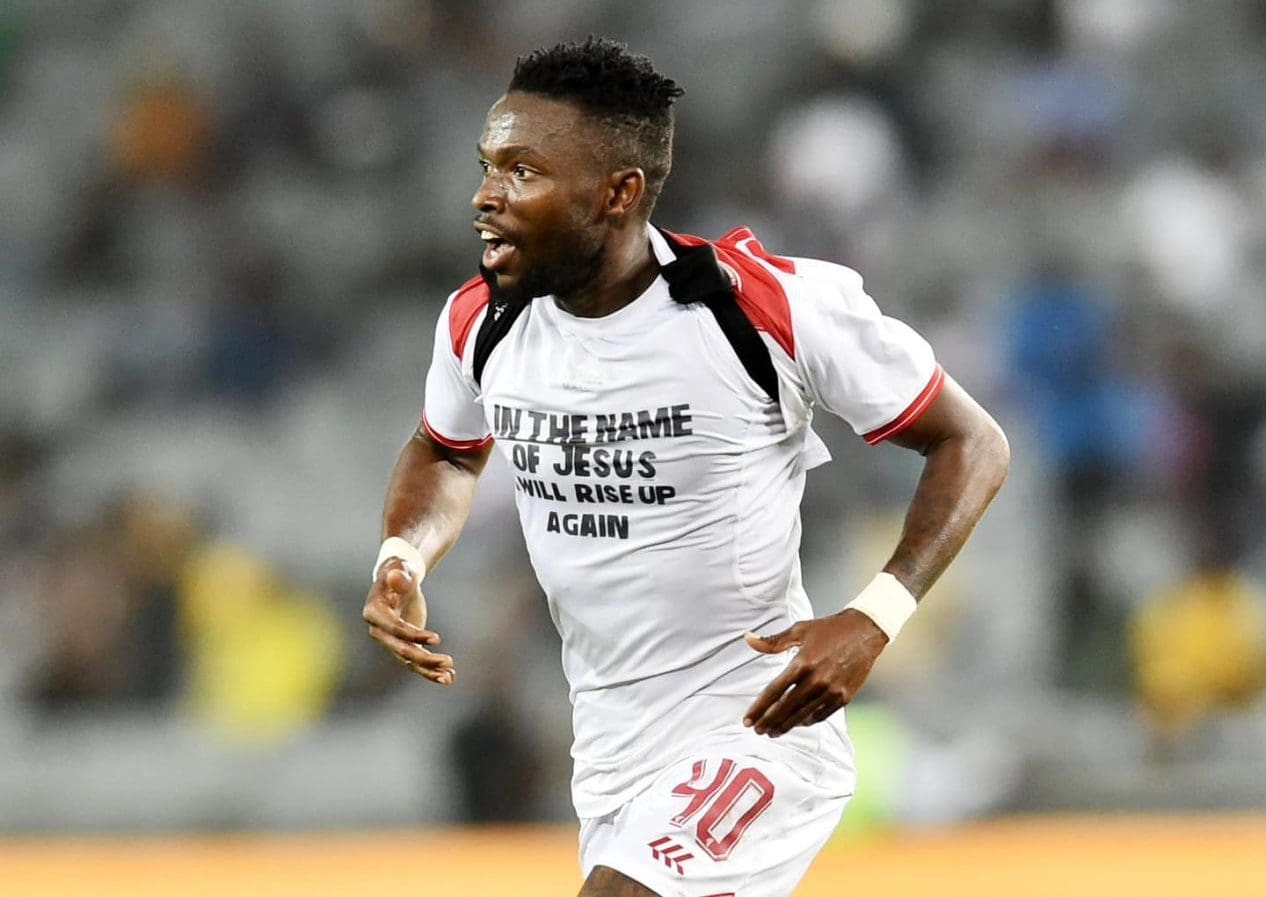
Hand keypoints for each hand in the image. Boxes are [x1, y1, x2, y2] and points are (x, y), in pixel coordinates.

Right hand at [362, 559, 454, 684]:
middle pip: (401, 650)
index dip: (414, 635)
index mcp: (374, 612)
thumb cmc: (398, 569)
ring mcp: (391, 641)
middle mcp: (379, 631)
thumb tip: (395, 576)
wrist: (399, 579)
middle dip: (424, 659)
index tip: (437, 639)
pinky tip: (449, 676)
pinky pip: (417, 662)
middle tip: (447, 661)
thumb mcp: (400, 568)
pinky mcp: (404, 645)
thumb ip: (398, 575)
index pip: (394, 628)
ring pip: (409, 661)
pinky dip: (432, 670)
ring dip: (429, 671)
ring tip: (449, 677)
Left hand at [742, 610, 887, 736]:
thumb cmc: (829, 629)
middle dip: (769, 722)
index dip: (759, 708)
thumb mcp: (799, 629)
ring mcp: (831, 690)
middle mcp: (816, 680)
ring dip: (786, 726)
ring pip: (803, 715)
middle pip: (786, 708)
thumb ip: (773, 640)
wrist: (865, 631)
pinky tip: (797, 723)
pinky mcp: (844, 697)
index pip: (774, 691)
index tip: (747, 719)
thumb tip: (748, 638)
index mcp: (802, 663)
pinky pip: (821, 715)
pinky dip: (807, 721)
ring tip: (773, 732)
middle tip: (757, 730)